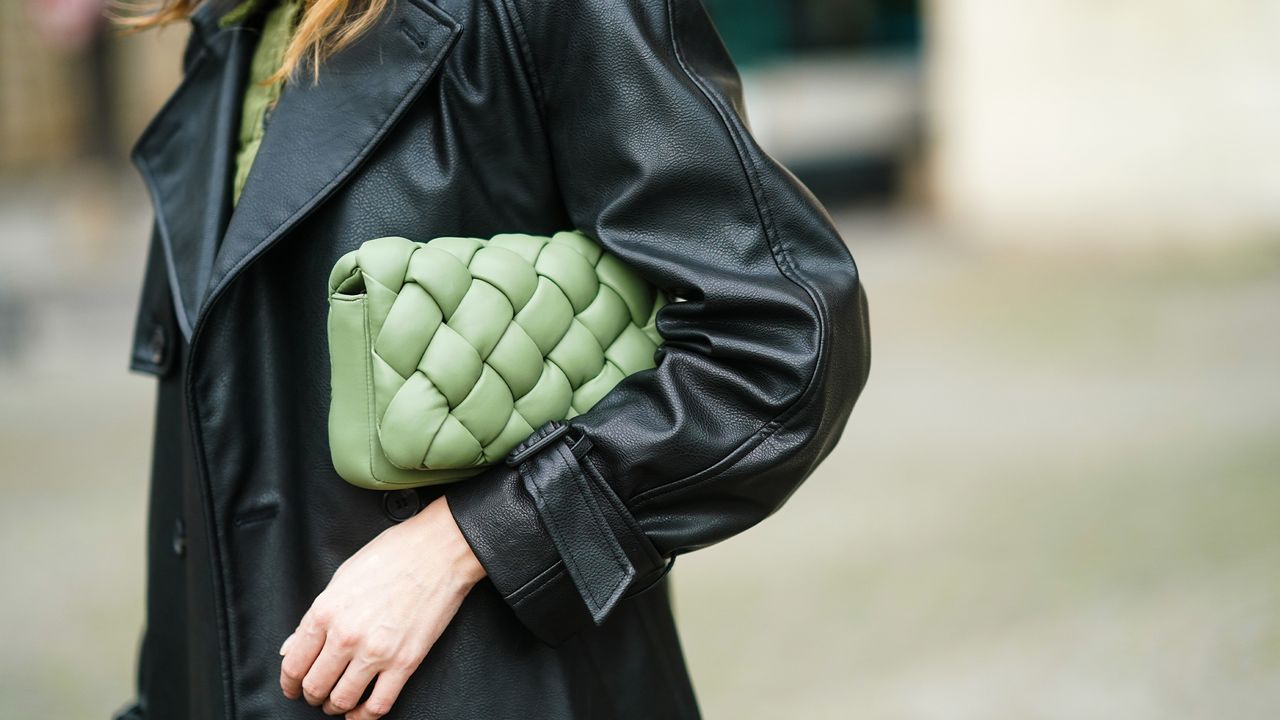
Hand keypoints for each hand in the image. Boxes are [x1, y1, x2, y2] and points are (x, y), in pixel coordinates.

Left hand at [279, 495, 485, 718]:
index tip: (293, 687)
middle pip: (315, 686)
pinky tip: (361, 712)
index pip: (294, 664)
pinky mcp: (405, 662)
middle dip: (311, 696)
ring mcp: (376, 652)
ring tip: (338, 702)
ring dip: (335, 706)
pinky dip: (365, 717)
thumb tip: (292, 646)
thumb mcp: (342, 577)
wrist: (438, 550)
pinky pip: (378, 705)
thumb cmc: (394, 555)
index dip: (289, 683)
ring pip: (342, 700)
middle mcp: (346, 635)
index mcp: (326, 611)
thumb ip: (315, 616)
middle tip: (315, 694)